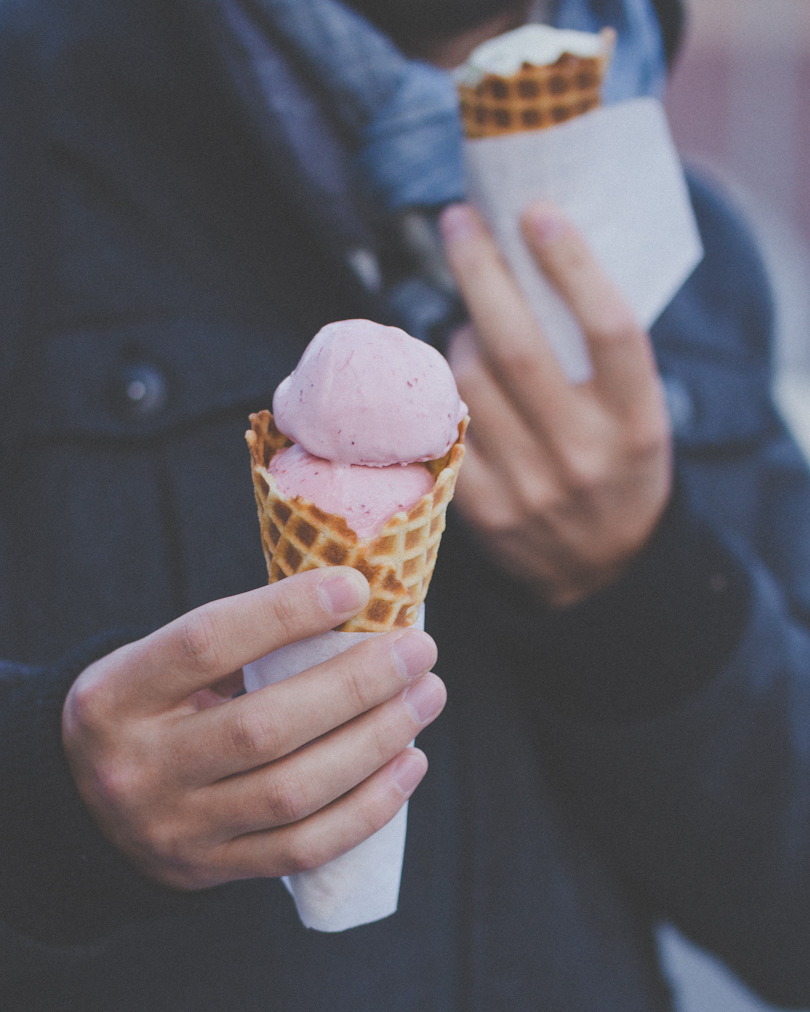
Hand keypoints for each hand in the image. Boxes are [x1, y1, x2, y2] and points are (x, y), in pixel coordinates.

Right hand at [62, 568, 443, 889]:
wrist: (83, 810)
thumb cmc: (146, 710)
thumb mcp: (158, 665)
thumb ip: (236, 641)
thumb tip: (348, 604)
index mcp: (118, 694)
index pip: (207, 643)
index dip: (286, 613)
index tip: (357, 587)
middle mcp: (141, 766)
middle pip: (264, 726)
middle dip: (356, 685)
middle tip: (419, 650)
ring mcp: (177, 828)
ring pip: (294, 791)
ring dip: (376, 742)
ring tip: (426, 698)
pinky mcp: (212, 871)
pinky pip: (304, 847)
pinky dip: (368, 807)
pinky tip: (409, 764)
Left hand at [439, 202, 671, 607]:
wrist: (600, 570)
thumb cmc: (617, 468)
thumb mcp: (636, 414)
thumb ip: (598, 355)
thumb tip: (533, 262)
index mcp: (638, 424)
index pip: (609, 330)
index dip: (571, 264)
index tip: (536, 212)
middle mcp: (585, 455)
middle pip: (517, 347)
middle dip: (480, 271)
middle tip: (460, 222)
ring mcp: (530, 487)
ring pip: (467, 383)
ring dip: (458, 335)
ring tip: (471, 328)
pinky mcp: (484, 511)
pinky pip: (442, 429)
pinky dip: (436, 389)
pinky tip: (442, 374)